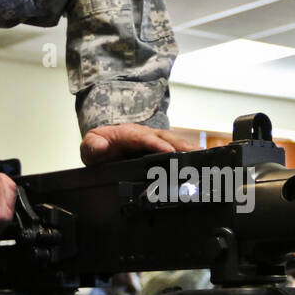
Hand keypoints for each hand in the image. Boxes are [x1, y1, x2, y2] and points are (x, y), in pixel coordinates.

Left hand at [80, 123, 196, 164]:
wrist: (101, 145)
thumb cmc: (99, 145)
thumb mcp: (89, 146)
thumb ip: (93, 146)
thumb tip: (101, 148)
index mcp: (129, 133)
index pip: (146, 138)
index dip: (159, 145)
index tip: (170, 152)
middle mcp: (145, 134)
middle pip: (167, 138)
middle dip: (182, 145)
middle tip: (197, 155)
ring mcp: (155, 140)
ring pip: (175, 142)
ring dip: (190, 149)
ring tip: (204, 158)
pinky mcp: (160, 147)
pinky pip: (176, 148)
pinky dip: (189, 153)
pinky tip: (201, 161)